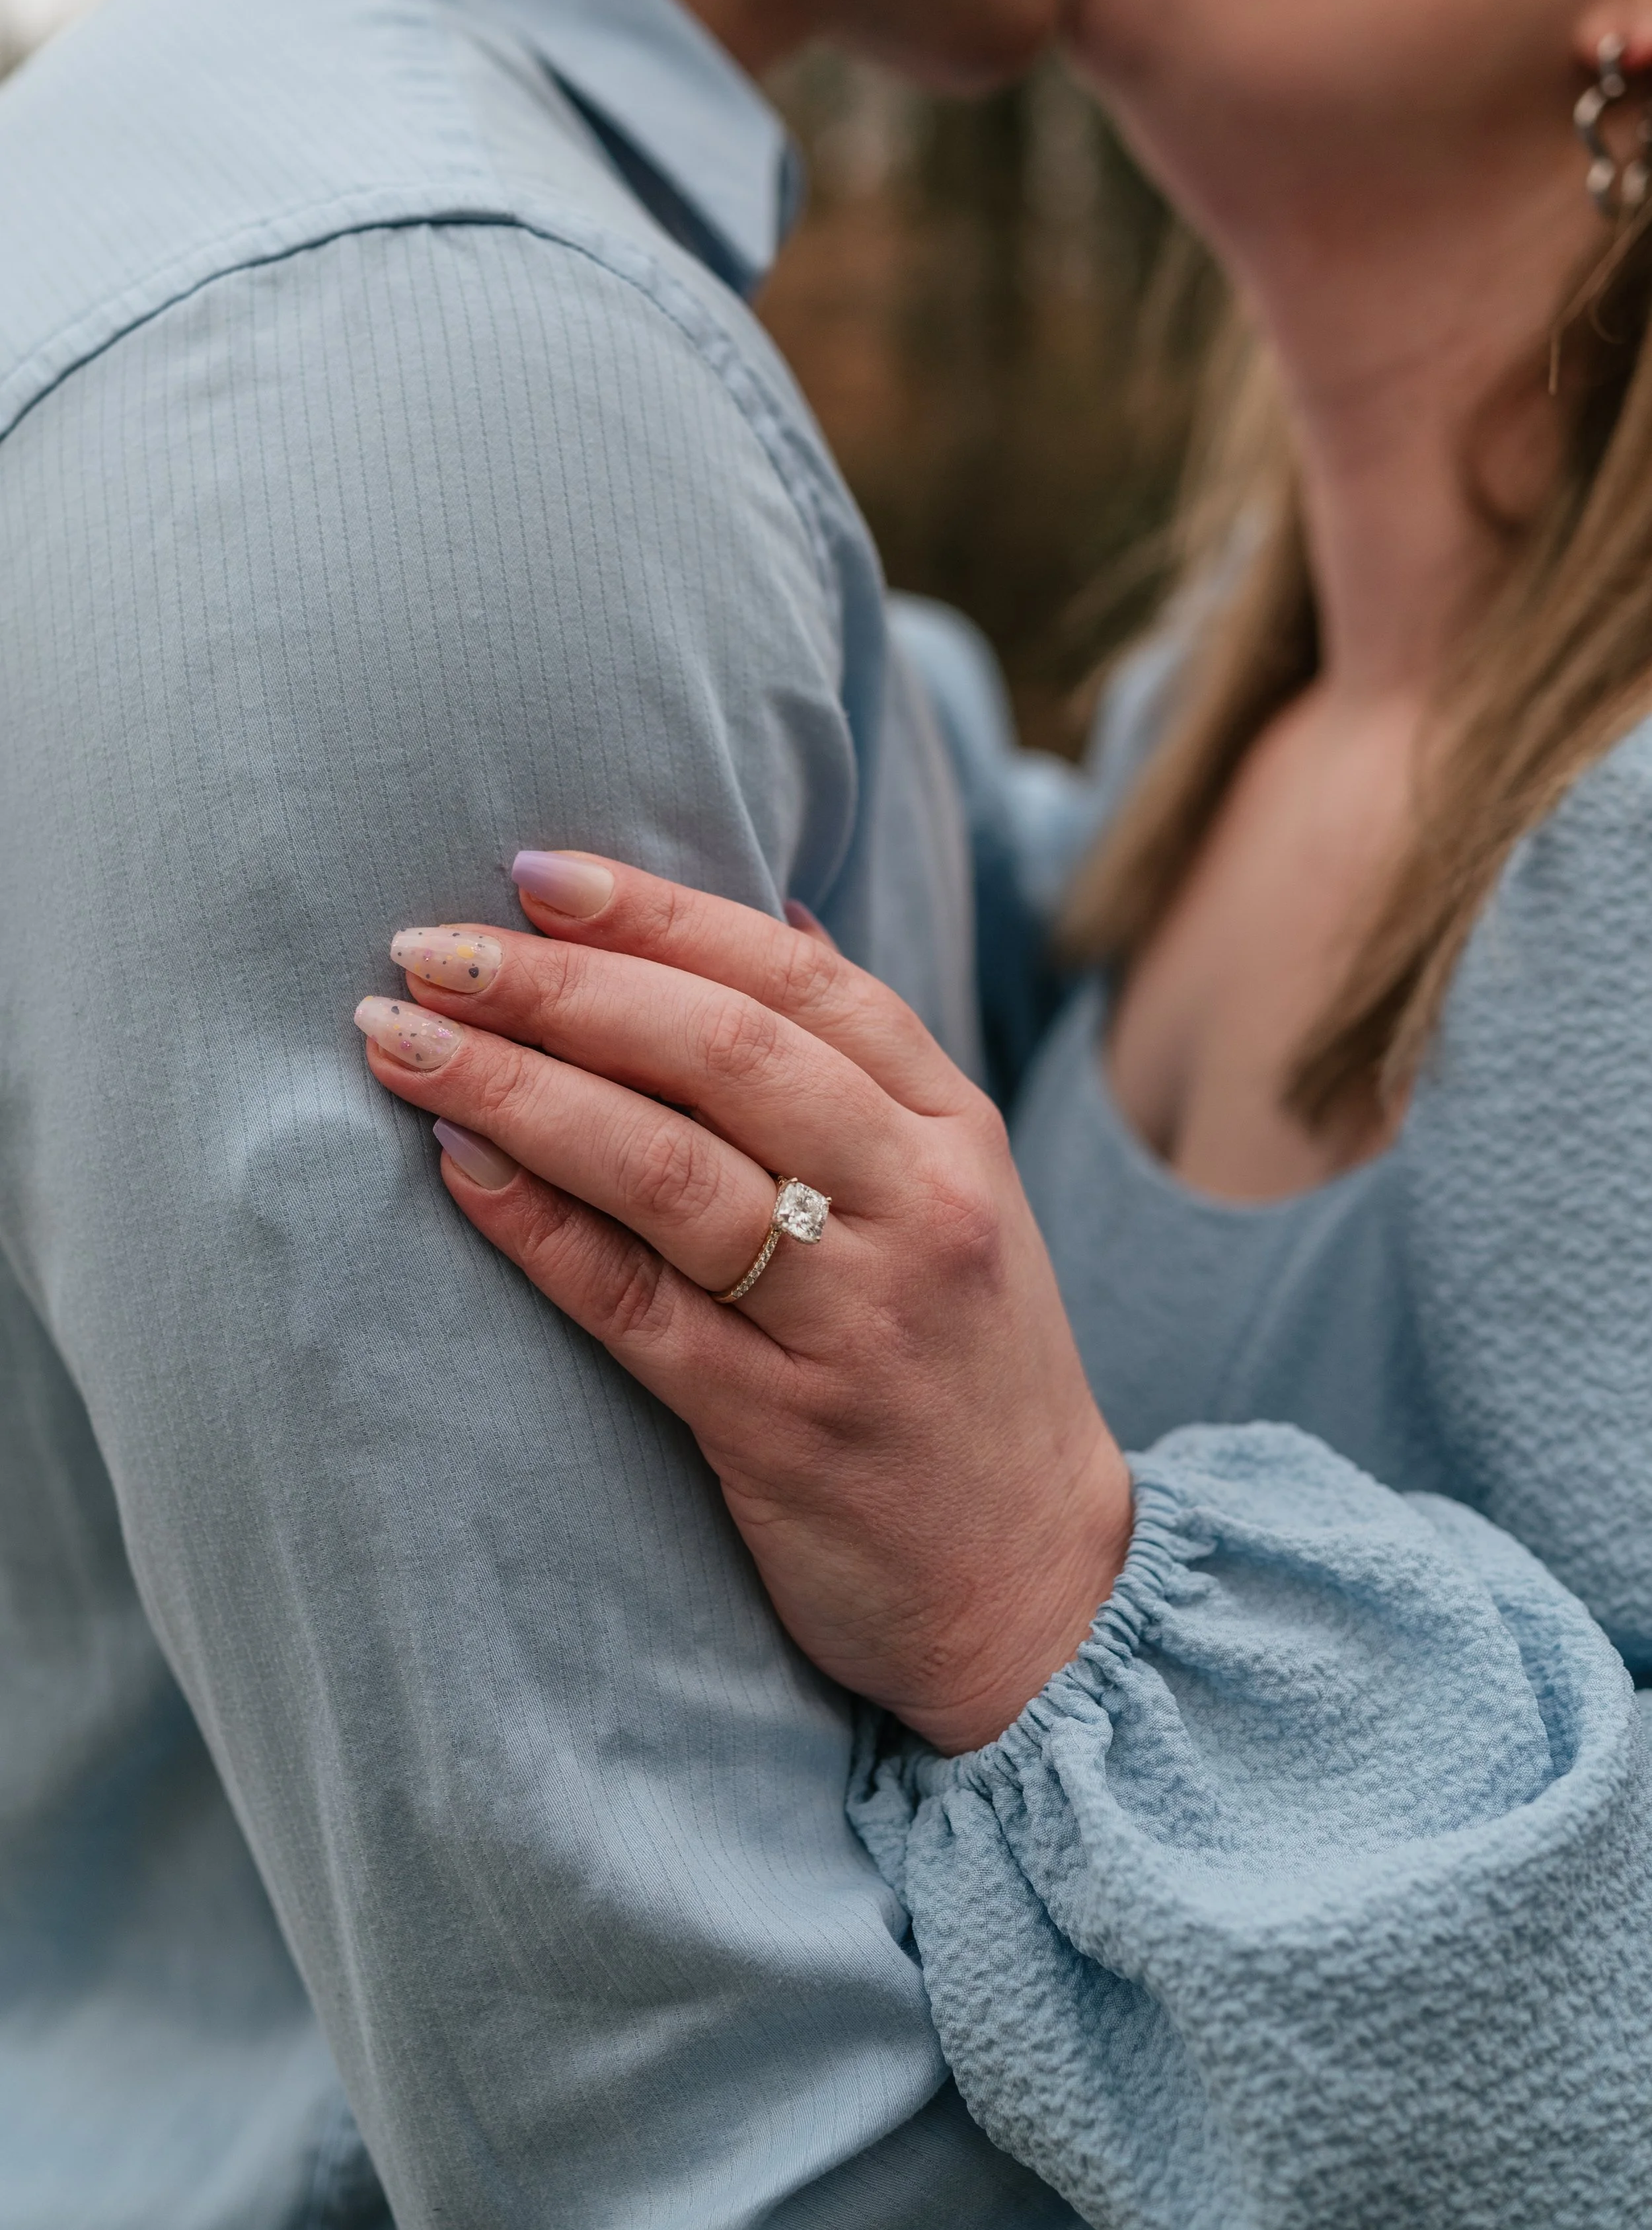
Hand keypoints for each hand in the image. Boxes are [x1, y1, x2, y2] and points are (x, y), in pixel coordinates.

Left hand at [354, 859, 1133, 1753]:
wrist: (1036, 1585)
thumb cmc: (964, 1368)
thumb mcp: (959, 1197)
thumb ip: (865, 1067)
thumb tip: (767, 915)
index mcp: (956, 1134)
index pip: (800, 984)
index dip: (661, 915)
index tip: (535, 872)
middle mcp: (918, 1208)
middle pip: (724, 1056)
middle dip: (565, 985)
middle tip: (432, 947)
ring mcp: (852, 1320)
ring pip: (667, 1169)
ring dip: (518, 1090)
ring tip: (401, 1038)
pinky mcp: (781, 1427)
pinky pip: (634, 1305)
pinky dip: (538, 1226)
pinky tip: (455, 1168)